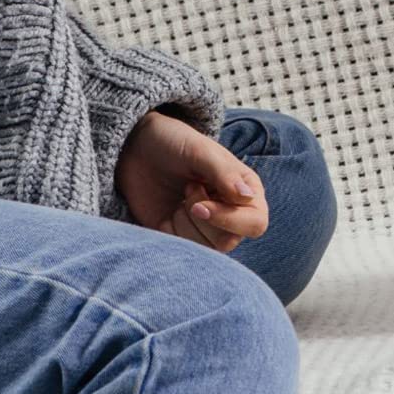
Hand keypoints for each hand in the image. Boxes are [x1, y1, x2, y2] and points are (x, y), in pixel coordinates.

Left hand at [114, 109, 268, 253]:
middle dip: (201, 218)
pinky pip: (183, 251)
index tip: (199, 206)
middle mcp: (232, 213)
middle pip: (229, 241)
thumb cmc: (175, 142)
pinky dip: (171, 232)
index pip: (255, 223)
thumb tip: (248, 197)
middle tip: (188, 188)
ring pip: (205, 249)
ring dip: (185, 223)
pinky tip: (168, 210)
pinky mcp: (184, 237)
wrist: (138, 148)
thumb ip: (225, 173)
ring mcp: (208, 228)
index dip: (229, 220)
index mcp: (246, 191)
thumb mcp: (200, 151)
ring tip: (181, 195)